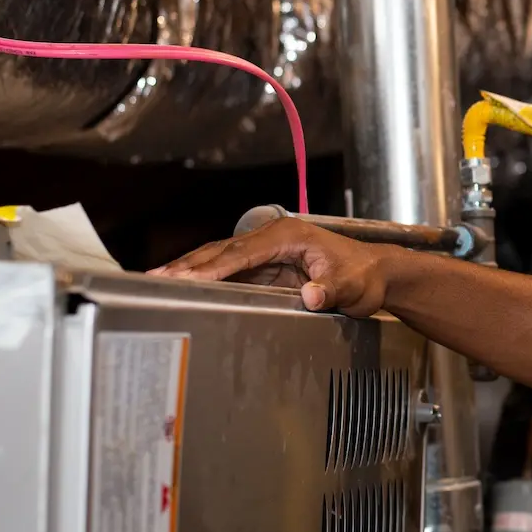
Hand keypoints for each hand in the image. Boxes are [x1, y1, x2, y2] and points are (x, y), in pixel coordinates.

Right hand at [148, 218, 395, 316]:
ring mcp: (267, 251)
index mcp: (288, 235)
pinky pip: (229, 270)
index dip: (212, 267)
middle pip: (221, 251)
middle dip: (188, 266)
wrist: (377, 275)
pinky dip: (205, 277)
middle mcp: (273, 238)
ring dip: (190, 270)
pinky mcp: (266, 266)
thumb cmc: (365, 275)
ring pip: (219, 258)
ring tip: (155, 283)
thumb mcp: (352, 285)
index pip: (241, 252)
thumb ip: (331, 290)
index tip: (186, 279)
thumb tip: (312, 295)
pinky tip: (184, 287)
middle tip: (154, 281)